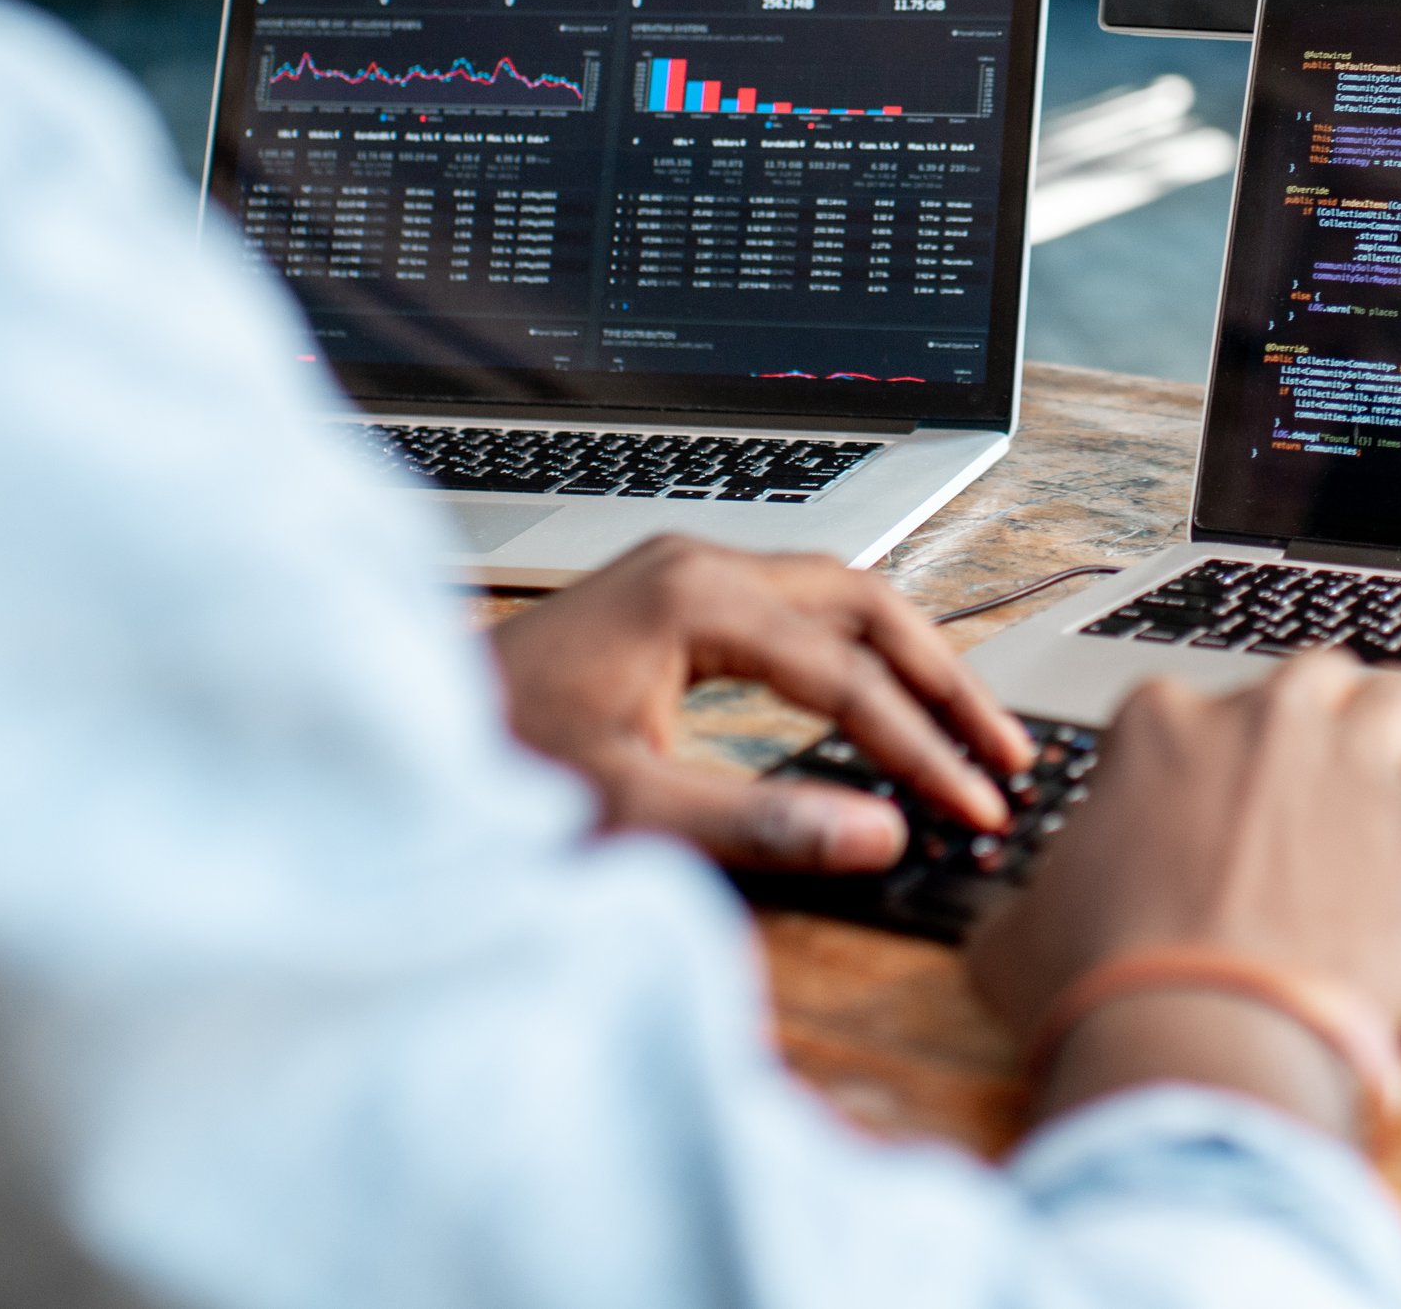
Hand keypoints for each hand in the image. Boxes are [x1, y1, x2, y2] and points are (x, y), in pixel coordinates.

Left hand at [489, 536, 1032, 872]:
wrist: (396, 733)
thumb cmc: (492, 763)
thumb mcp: (628, 809)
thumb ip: (760, 823)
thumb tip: (880, 834)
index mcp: (695, 599)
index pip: (847, 674)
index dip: (922, 748)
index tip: (976, 807)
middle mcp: (696, 565)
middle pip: (865, 605)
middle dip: (944, 682)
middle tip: (1005, 754)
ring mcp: (680, 575)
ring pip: (836, 598)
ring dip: (907, 660)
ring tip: (967, 729)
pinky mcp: (667, 601)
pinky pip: (795, 611)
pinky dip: (854, 654)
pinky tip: (877, 700)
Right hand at [966, 652, 1400, 1129]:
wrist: (1199, 1044)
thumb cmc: (1104, 989)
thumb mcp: (1018, 935)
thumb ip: (1028, 899)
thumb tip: (1020, 919)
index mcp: (1159, 725)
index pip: (1194, 707)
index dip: (1205, 764)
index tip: (1210, 816)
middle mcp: (1263, 719)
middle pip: (1310, 680)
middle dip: (1309, 729)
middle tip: (1303, 801)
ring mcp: (1351, 760)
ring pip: (1396, 698)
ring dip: (1388, 741)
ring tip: (1375, 807)